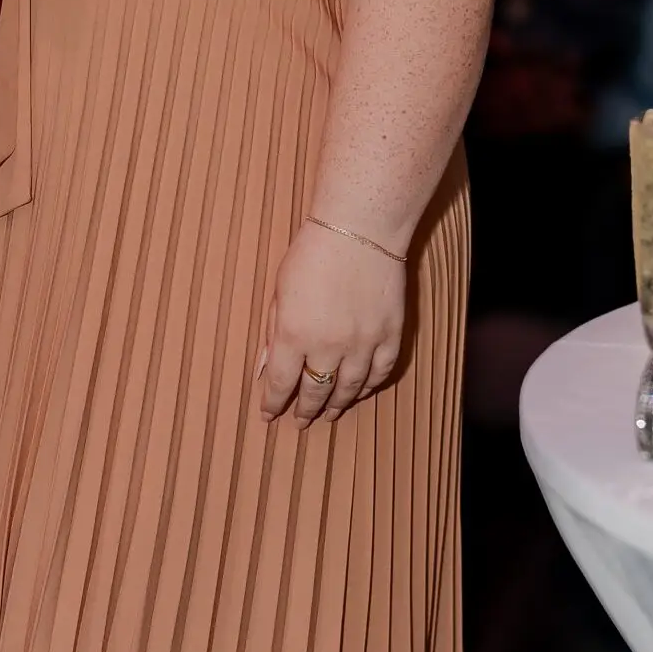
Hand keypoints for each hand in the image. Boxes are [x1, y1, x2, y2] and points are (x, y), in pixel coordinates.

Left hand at [256, 219, 405, 424]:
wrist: (359, 230)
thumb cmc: (311, 254)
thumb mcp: (278, 292)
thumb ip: (271, 333)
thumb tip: (262, 368)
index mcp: (293, 335)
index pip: (280, 383)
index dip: (273, 403)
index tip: (269, 414)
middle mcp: (328, 346)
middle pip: (315, 391)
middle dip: (305, 410)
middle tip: (300, 421)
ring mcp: (363, 343)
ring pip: (349, 389)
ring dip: (336, 405)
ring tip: (328, 414)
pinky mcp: (390, 335)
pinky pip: (380, 373)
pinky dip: (369, 387)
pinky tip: (359, 393)